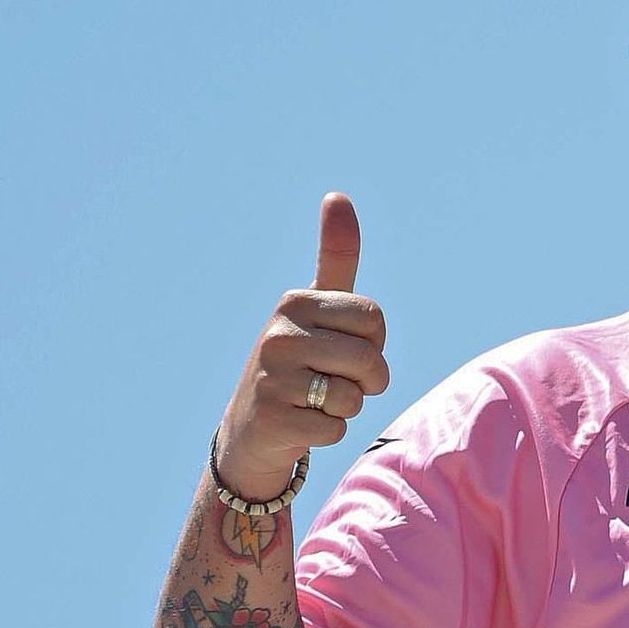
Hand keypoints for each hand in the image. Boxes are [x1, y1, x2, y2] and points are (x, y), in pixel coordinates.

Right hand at [213, 194, 389, 499]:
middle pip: (370, 358)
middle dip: (368, 379)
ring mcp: (273, 377)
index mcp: (294, 301)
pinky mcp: (274, 418)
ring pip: (354, 396)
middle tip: (337, 381)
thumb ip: (336, 258)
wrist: (253, 428)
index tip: (345, 347)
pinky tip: (301, 423)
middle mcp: (278, 334)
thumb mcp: (318, 309)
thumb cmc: (300, 362)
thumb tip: (338, 195)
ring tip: (316, 401)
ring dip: (347, 407)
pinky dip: (328, 432)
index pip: (375, 318)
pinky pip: (336, 428)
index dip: (374, 341)